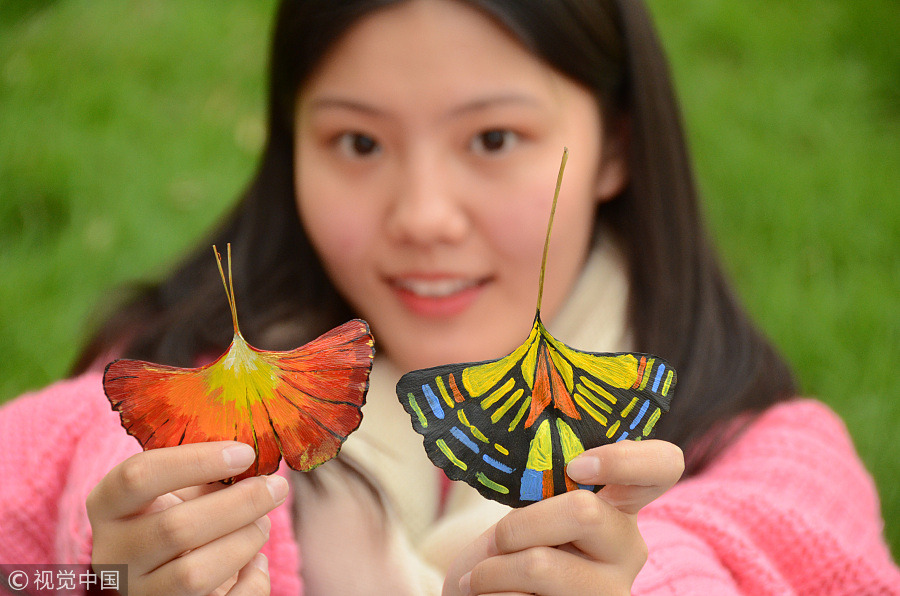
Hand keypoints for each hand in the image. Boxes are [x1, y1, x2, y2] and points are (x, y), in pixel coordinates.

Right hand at [87, 441, 288, 595]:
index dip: (196, 461)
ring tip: (262, 523)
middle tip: (275, 488)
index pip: (138, 476)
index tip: (245, 453)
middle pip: (176, 528)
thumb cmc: (178, 517)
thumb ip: (204, 474)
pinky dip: (252, 582)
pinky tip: (256, 563)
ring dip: (244, 541)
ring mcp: (138, 594)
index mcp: (108, 507)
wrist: (165, 576)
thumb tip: (254, 467)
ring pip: (194, 574)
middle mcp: (114, 554)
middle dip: (239, 504)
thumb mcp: (177, 490)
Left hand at [443, 439, 683, 595]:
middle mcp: (628, 548)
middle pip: (583, 511)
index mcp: (620, 504)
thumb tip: (520, 437)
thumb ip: (542, 481)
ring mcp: (612, 591)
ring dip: (491, 570)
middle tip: (499, 541)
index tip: (575, 465)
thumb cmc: (512, 545)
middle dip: (517, 524)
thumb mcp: (530, 508)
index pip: (663, 465)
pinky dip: (490, 594)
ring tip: (482, 577)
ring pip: (540, 565)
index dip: (624, 459)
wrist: (491, 594)